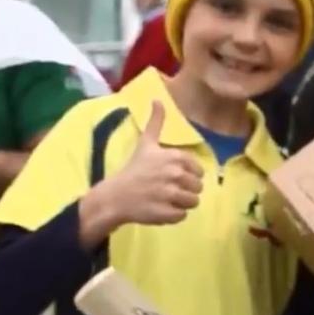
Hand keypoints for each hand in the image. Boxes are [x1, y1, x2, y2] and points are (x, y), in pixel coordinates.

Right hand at [78, 101, 202, 247]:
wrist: (115, 196)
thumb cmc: (134, 169)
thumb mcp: (146, 143)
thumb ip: (156, 122)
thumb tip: (158, 98)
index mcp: (174, 157)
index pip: (198, 170)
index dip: (187, 174)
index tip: (173, 176)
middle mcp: (174, 175)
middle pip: (197, 187)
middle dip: (186, 190)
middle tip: (168, 189)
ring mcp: (170, 195)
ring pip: (193, 202)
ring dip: (182, 203)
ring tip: (166, 200)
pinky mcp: (166, 214)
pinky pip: (182, 216)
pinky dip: (174, 215)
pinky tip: (161, 209)